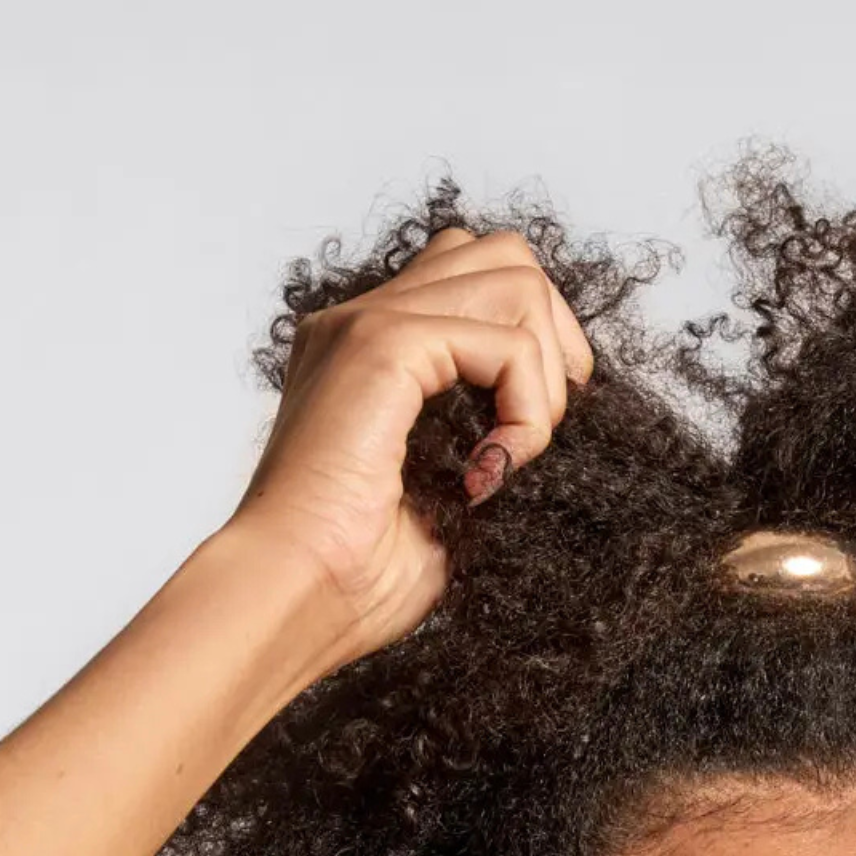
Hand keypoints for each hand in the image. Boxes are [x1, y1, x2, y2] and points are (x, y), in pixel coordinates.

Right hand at [230, 226, 594, 675]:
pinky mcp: (381, 345)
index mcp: (370, 355)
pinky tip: (490, 471)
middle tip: (540, 430)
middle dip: (556, 337)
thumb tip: (560, 418)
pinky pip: (505, 342)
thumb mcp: (447, 496)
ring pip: (515, 279)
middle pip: (504, 255)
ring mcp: (367, 324)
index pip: (475, 279)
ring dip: (544, 377)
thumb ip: (489, 438)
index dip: (534, 338)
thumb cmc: (357, 579)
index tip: (534, 430)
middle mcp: (362, 322)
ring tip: (512, 456)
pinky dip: (526, 410)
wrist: (296, 600)